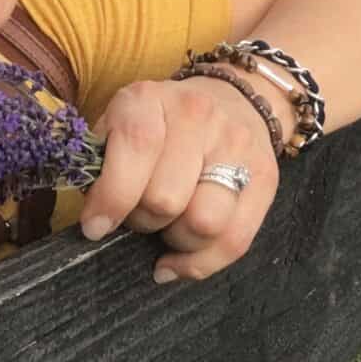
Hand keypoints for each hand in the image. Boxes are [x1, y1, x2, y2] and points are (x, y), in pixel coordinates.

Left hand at [79, 75, 280, 282]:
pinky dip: (199, 263)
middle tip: (136, 217)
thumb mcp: (119, 122)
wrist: (229, 97)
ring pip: (203, 223)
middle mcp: (197, 115)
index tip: (95, 226)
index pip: (136, 146)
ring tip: (165, 227)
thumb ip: (101, 161)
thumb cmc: (158, 121)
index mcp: (150, 98)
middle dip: (142, 221)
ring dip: (175, 239)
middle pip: (166, 197)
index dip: (112, 196)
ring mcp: (236, 145)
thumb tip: (95, 218)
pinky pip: (235, 242)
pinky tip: (176, 260)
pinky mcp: (265, 177)